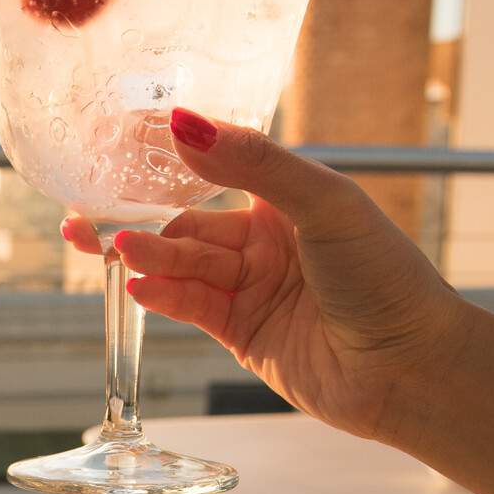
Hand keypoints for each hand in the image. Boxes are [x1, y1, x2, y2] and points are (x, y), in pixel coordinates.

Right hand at [60, 110, 467, 442]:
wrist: (409, 368)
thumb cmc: (384, 276)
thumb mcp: (323, 203)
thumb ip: (253, 165)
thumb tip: (184, 124)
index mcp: (290, 197)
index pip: (217, 166)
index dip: (168, 156)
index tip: (115, 143)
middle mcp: (266, 240)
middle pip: (188, 222)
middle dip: (139, 216)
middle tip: (84, 209)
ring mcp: (251, 288)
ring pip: (183, 264)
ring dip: (148, 256)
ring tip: (111, 247)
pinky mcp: (241, 332)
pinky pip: (191, 306)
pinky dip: (163, 295)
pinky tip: (140, 285)